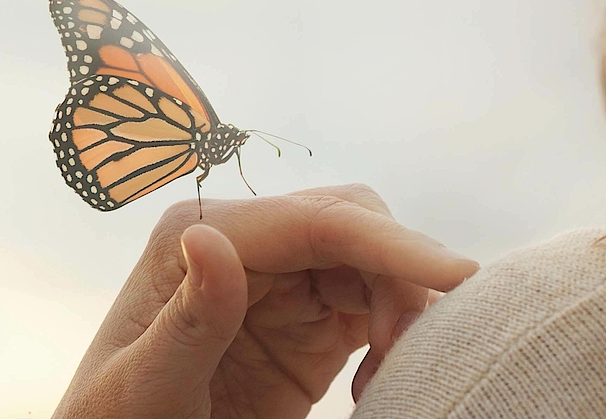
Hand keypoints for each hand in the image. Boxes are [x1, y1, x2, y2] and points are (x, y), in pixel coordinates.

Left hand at [54, 184, 478, 418]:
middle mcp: (242, 244)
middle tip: (413, 348)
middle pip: (353, 225)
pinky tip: (375, 383)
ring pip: (371, 263)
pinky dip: (395, 336)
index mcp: (197, 236)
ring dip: (401, 308)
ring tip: (387, 376)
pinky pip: (373, 305)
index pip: (313, 221)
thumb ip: (190, 318)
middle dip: (399, 273)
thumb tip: (207, 236)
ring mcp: (278, 283)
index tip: (457, 275)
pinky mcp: (306, 324)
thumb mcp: (148, 385)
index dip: (390, 242)